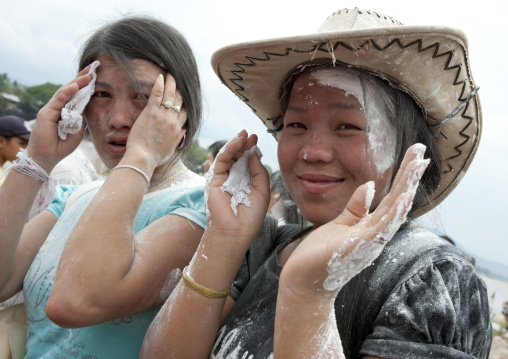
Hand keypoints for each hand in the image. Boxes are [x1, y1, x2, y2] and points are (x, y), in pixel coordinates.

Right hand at [27, 66, 92, 171]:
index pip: (77, 94)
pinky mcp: (46, 113)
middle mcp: (59, 107)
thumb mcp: (77, 131)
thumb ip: (81, 119)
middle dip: (82, 78)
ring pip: (65, 92)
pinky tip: (75, 86)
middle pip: (71, 89)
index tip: (96, 75)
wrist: (48, 157)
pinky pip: (58, 100)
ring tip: (88, 75)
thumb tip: (87, 109)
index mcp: (67, 110)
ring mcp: (52, 109)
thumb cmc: (62, 145)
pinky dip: (67, 92)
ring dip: (77, 82)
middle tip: (94, 68)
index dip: (86, 84)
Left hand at [125, 73, 186, 168]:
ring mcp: (163, 116)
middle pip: (179, 100)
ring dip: (171, 82)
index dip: (184, 101)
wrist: (144, 158)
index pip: (185, 111)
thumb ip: (177, 139)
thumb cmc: (154, 156)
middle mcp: (173, 120)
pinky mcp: (151, 113)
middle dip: (179, 89)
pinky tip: (160, 76)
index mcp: (177, 129)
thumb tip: (183, 131)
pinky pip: (157, 95)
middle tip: (178, 79)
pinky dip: (159, 85)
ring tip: (170, 74)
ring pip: (170, 95)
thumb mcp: (170, 149)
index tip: (183, 94)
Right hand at [205, 130, 269, 245]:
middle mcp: (233, 179)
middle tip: (252, 135)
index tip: (256, 140)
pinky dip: (229, 149)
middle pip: (237, 157)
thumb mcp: (262, 190)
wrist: (236, 231)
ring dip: (236, 144)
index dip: (251, 151)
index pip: (247, 162)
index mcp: (245, 183)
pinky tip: (237, 142)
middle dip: (244, 145)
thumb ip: (259, 171)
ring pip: (228, 157)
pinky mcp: (213, 180)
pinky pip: (221, 161)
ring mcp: (223, 179)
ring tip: (245, 135)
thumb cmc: (250, 216)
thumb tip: (253, 153)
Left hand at [280, 143, 428, 299]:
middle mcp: (376, 235)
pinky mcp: (358, 247)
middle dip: (410, 176)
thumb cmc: (321, 256)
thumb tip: (370, 186)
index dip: (403, 177)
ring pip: (393, 212)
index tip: (415, 154)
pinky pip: (380, 229)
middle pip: (397, 201)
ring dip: (406, 188)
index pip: (391, 198)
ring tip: (418, 165)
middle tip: (422, 150)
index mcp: (371, 227)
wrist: (304, 282)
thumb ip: (357, 207)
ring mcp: (369, 242)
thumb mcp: (341, 224)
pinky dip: (393, 214)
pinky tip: (403, 197)